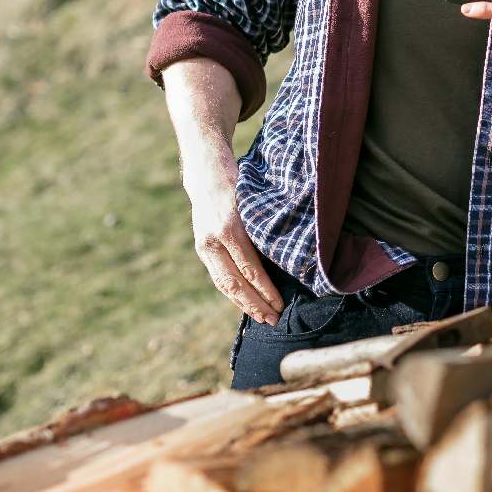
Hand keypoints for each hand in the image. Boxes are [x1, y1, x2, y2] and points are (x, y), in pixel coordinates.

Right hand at [184, 147, 283, 325]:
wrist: (206, 172)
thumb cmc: (240, 183)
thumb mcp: (255, 200)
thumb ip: (266, 227)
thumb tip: (289, 255)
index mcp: (230, 227)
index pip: (249, 268)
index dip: (265, 290)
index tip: (280, 304)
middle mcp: (213, 240)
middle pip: (234, 283)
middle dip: (255, 305)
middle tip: (273, 320)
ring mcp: (204, 246)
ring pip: (223, 284)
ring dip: (243, 304)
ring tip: (262, 318)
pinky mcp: (202, 248)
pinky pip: (218, 277)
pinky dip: (233, 293)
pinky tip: (246, 303)